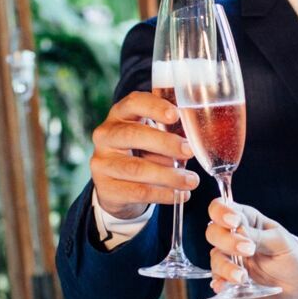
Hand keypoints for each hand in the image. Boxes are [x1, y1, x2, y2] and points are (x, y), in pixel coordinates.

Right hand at [90, 91, 198, 216]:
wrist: (116, 186)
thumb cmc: (142, 153)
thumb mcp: (153, 137)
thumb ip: (169, 133)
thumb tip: (195, 140)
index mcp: (120, 115)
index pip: (133, 103)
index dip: (154, 107)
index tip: (176, 115)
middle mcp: (106, 135)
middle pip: (133, 135)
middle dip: (165, 143)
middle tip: (189, 151)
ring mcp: (102, 162)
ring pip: (136, 168)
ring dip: (169, 175)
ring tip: (192, 180)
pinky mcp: (105, 188)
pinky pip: (137, 192)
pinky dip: (163, 194)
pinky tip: (180, 195)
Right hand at [205, 199, 297, 298]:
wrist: (295, 288)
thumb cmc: (289, 257)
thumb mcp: (281, 242)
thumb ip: (259, 236)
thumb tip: (239, 230)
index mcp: (246, 220)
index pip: (222, 208)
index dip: (222, 212)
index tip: (234, 222)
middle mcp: (232, 237)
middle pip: (213, 231)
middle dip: (227, 241)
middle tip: (248, 250)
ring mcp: (229, 258)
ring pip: (215, 257)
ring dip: (226, 266)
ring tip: (243, 277)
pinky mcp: (227, 278)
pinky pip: (217, 278)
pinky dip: (219, 282)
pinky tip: (225, 286)